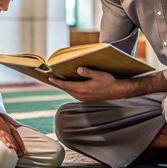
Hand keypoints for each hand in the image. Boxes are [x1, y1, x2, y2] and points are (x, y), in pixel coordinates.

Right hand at [0, 113, 25, 155]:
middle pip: (7, 136)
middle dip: (12, 142)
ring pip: (0, 136)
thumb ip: (1, 137)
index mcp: (1, 131)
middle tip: (16, 149)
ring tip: (9, 146)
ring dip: (5, 141)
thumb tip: (6, 145)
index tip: (18, 149)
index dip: (14, 142)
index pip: (10, 137)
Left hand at [48, 68, 166, 101]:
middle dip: (58, 83)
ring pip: (69, 91)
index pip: (66, 85)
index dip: (57, 81)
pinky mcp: (86, 98)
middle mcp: (81, 95)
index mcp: (82, 89)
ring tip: (57, 80)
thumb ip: (87, 72)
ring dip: (63, 86)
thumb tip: (78, 69)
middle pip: (65, 89)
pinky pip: (74, 93)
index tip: (50, 77)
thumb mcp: (99, 75)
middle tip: (50, 78)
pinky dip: (69, 88)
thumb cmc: (109, 81)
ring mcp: (83, 97)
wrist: (117, 91)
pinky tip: (69, 84)